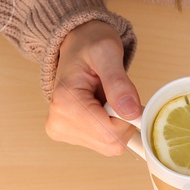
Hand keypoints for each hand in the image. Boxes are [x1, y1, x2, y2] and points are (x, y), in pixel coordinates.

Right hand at [46, 19, 142, 155]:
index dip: (128, 118)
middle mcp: (59, 123)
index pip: (111, 134)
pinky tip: (99, 105)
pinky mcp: (67, 134)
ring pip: (109, 145)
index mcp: (65, 104)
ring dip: (116, 122)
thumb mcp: (107, 52)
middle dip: (123, 121)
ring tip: (105, 97)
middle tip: (115, 95)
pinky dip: (109, 125)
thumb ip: (119, 83)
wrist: (76, 44)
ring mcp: (62, 131)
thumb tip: (131, 113)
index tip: (126, 95)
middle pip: (111, 144)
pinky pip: (103, 142)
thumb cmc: (90, 44)